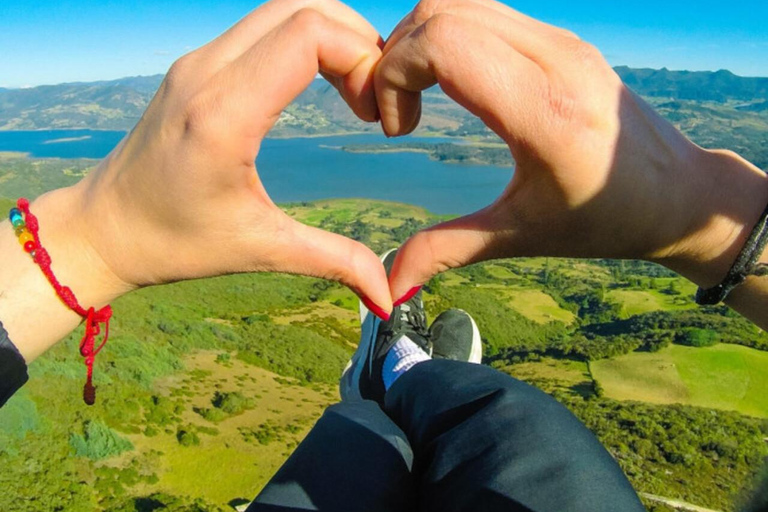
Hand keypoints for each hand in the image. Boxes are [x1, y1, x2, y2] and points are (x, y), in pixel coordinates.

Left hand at [74, 0, 390, 308]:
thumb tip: (388, 294)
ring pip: (281, 9)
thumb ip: (334, 261)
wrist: (102, 229)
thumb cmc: (172, 242)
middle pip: (303, 7)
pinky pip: (261, 27)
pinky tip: (319, 83)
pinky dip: (304, 41)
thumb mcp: (261, 250)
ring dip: (331, 36)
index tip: (373, 115)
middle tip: (374, 97)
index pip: (308, 34)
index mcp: (223, 114)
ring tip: (355, 90)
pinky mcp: (195, 65)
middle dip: (356, 41)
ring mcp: (197, 61)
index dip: (360, 59)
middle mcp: (206, 72)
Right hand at [375, 0, 767, 300]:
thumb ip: (447, 251)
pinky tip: (449, 84)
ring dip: (420, 43)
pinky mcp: (564, 39)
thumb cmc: (606, 219)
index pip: (443, 44)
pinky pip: (487, 13)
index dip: (394, 76)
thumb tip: (392, 285)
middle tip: (395, 113)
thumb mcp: (520, 236)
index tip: (396, 129)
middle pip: (442, 14)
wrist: (678, 194)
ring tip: (415, 98)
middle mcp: (554, 59)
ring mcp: (562, 41)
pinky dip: (449, 37)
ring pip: (461, 5)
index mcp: (543, 111)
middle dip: (396, 57)